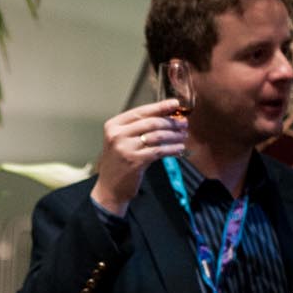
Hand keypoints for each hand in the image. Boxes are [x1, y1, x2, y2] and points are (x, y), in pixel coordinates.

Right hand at [91, 98, 187, 215]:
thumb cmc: (119, 162)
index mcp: (113, 126)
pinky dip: (172, 149)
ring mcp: (125, 148)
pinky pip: (159, 151)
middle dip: (171, 122)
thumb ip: (138, 128)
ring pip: (157, 136)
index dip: (160, 107)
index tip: (175, 104)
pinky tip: (179, 149)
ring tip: (183, 136)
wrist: (109, 188)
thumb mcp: (122, 141)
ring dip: (174, 135)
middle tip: (183, 123)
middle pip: (151, 122)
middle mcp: (117, 135)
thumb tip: (166, 115)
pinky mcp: (135, 161)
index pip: (140, 112)